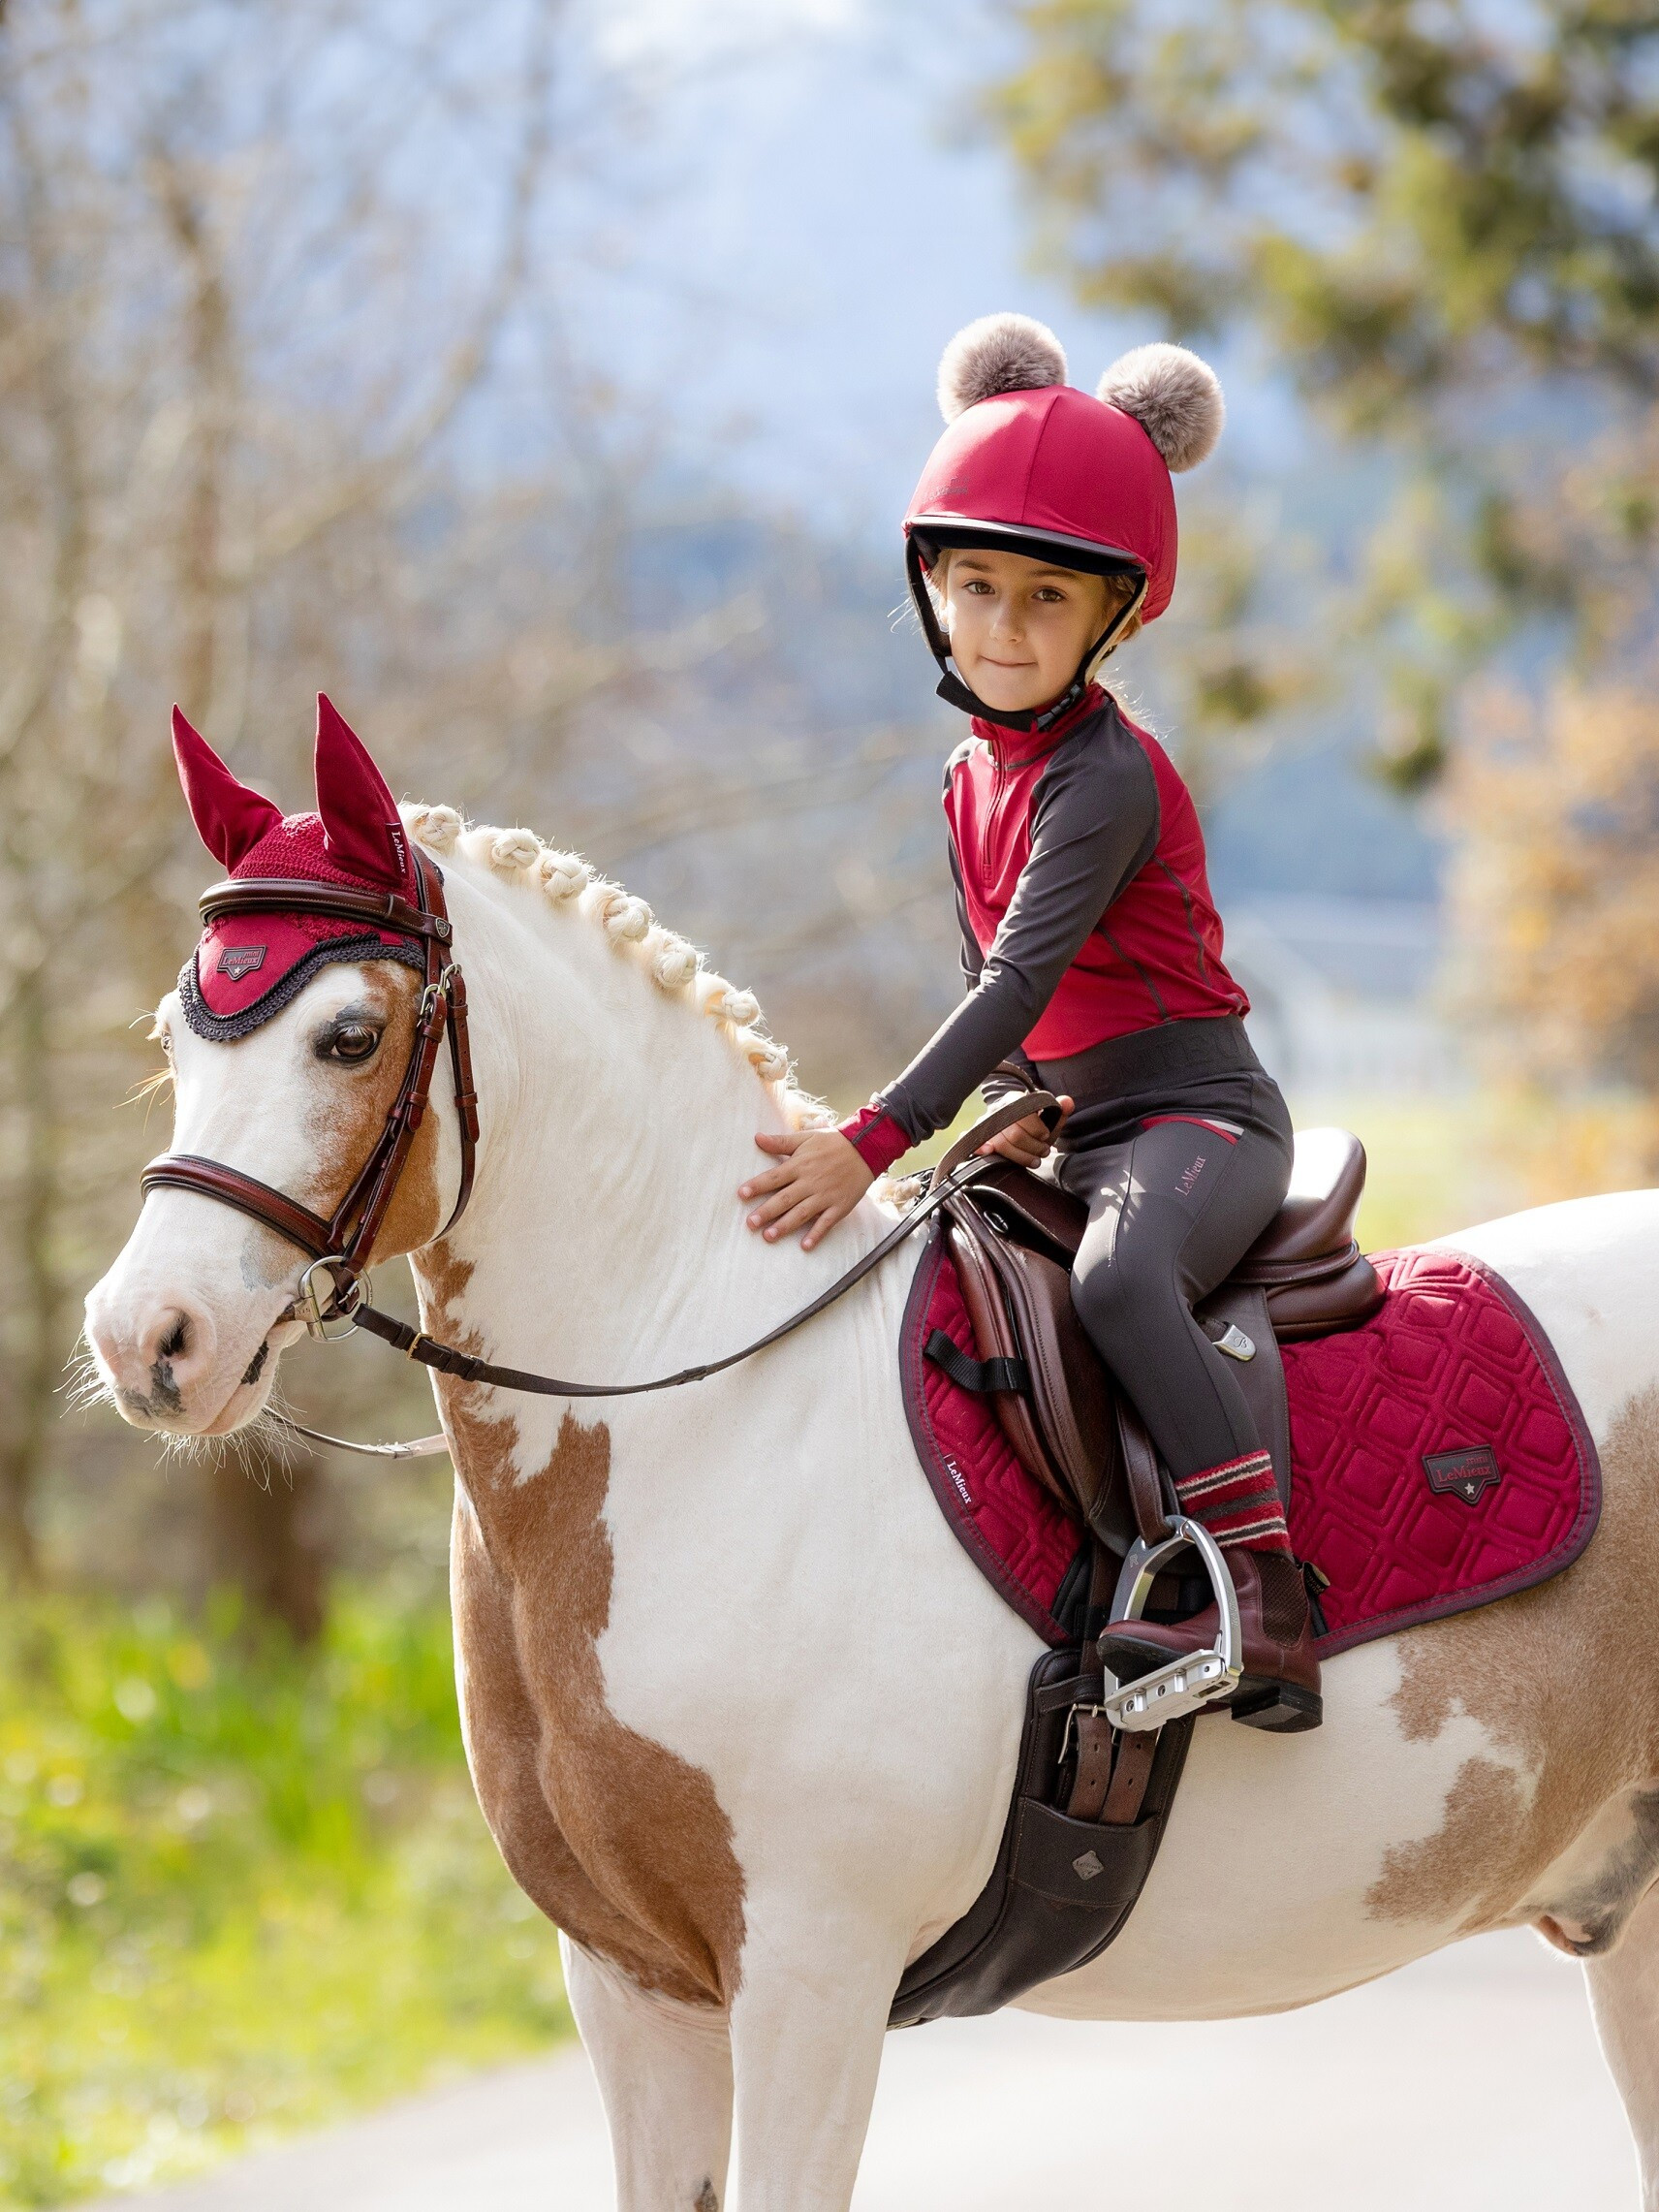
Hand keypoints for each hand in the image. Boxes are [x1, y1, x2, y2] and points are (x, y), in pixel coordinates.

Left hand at [739, 1129, 873, 1250]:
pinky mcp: (839, 1206)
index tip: (742, 1194)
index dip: (757, 1185)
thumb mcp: (805, 1138)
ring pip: (802, 1213)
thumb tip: (757, 1138)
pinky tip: (804, 1246)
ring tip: (768, 1236)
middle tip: (750, 1224)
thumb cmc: (832, 1143)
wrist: (866, 1148)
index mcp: (800, 1165)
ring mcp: (825, 1196)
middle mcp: (810, 1182)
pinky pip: (826, 1223)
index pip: (774, 1177)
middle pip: (785, 1199)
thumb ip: (781, 1142)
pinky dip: (816, 1234)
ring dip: (785, 1225)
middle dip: (766, 1211)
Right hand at [978, 1094, 1072, 1165]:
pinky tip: (989, 1152)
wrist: (1018, 1130)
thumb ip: (1060, 1111)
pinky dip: (979, 1146)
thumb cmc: (1034, 1126)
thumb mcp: (1049, 1119)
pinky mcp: (978, 1137)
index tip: (1045, 1136)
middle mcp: (997, 1109)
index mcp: (1013, 1099)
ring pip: (1000, 1143)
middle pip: (1013, 1133)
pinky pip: (971, 1140)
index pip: (1023, 1112)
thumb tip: (1067, 1102)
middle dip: (1032, 1146)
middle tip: (1044, 1152)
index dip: (1036, 1128)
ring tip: (1034, 1161)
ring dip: (1020, 1155)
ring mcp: (985, 1123)